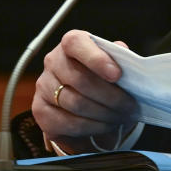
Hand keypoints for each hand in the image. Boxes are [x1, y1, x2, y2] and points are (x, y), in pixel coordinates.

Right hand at [32, 29, 137, 152]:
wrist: (84, 95)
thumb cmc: (101, 73)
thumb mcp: (112, 60)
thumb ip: (118, 57)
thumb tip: (126, 59)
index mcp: (72, 42)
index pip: (76, 43)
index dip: (96, 59)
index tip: (117, 75)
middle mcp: (53, 61)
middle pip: (80, 80)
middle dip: (110, 96)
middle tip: (129, 106)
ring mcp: (43, 86)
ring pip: (75, 103)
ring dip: (103, 114)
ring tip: (121, 117)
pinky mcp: (40, 110)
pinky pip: (66, 123)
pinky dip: (91, 127)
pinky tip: (105, 125)